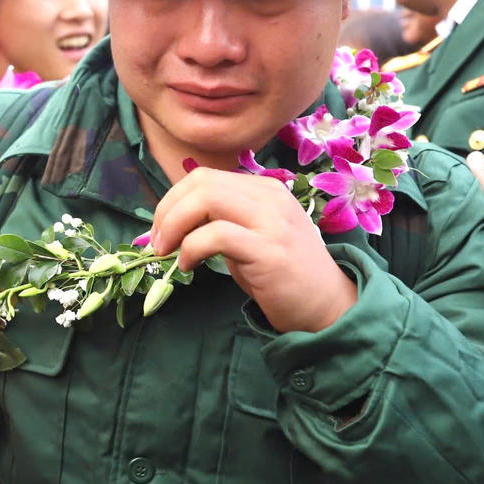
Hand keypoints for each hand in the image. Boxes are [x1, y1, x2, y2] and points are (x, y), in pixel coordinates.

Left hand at [149, 167, 356, 332]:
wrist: (327, 305)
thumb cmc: (283, 275)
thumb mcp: (251, 236)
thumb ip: (220, 221)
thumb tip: (170, 222)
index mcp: (264, 189)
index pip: (205, 177)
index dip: (172, 200)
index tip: (160, 230)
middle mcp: (269, 196)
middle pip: (201, 182)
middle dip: (167, 211)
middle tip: (157, 242)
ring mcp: (272, 221)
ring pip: (206, 199)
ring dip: (174, 226)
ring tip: (168, 253)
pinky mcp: (269, 250)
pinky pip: (216, 235)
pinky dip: (191, 248)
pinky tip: (188, 266)